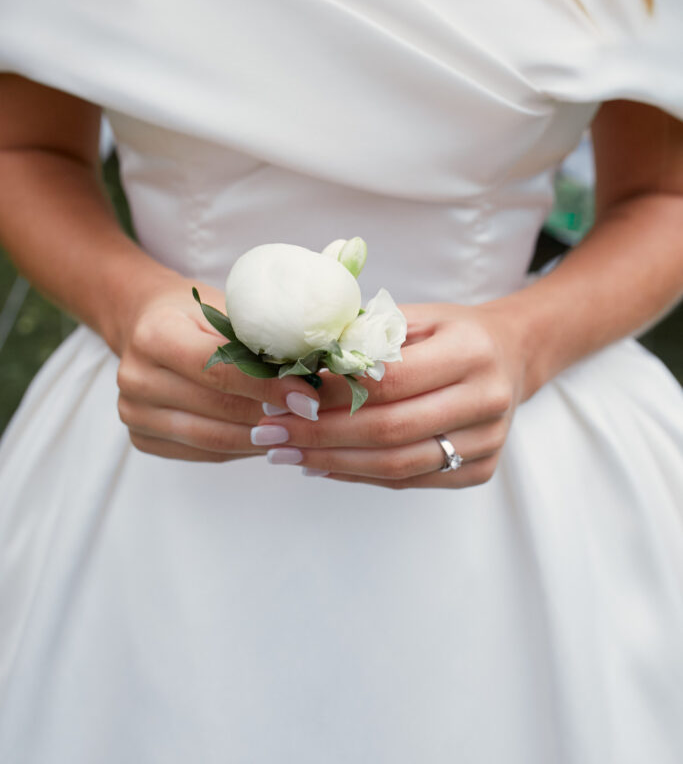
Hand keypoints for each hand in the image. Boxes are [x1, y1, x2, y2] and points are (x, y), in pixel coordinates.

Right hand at [116, 278, 320, 461]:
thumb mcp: (222, 309)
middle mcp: (137, 377)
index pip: (219, 370)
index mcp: (155, 335)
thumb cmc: (192, 312)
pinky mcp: (141, 438)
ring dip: (260, 440)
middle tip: (312, 421)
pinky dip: (239, 449)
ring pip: (212, 439)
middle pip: (218, 409)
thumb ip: (258, 339)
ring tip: (297, 433)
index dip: (268, 388)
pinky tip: (267, 440)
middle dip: (271, 417)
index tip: (309, 401)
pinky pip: (202, 453)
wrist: (143, 323)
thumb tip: (313, 369)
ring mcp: (134, 412)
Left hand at [253, 301, 526, 488]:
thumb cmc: (452, 331)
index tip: (284, 396)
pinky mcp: (480, 470)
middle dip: (319, 435)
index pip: (390, 381)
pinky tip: (320, 464)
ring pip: (397, 464)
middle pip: (389, 430)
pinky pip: (409, 480)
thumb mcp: (416, 317)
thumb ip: (365, 334)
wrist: (512, 356)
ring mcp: (487, 442)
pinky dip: (359, 474)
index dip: (333, 393)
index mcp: (470, 352)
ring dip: (332, 462)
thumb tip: (298, 359)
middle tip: (268, 433)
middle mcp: (486, 400)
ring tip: (284, 453)